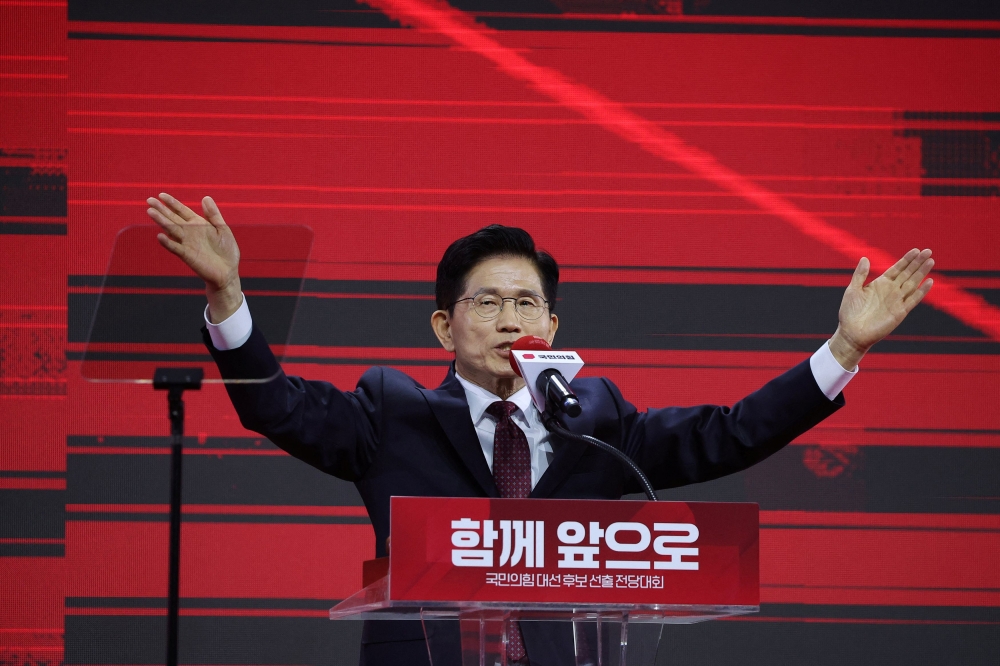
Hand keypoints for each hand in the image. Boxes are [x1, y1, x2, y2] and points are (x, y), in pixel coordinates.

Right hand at [147, 193, 242, 322]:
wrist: (228, 272)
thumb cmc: (226, 251)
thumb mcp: (223, 229)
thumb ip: (213, 215)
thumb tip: (205, 197)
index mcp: (198, 224)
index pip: (182, 211)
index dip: (172, 203)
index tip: (161, 195)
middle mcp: (190, 232)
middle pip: (173, 218)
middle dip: (161, 209)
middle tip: (149, 200)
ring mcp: (187, 243)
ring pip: (171, 230)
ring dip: (161, 221)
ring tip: (151, 212)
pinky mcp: (187, 255)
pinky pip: (176, 248)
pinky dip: (168, 243)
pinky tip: (160, 236)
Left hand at [829, 248, 933, 369]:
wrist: (852, 333)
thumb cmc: (850, 312)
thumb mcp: (853, 290)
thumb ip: (860, 274)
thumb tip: (865, 258)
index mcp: (880, 284)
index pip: (897, 269)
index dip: (906, 260)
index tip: (916, 250)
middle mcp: (891, 290)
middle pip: (908, 273)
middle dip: (917, 262)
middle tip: (928, 251)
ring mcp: (897, 300)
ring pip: (913, 283)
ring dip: (922, 273)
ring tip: (931, 261)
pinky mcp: (900, 312)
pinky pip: (913, 299)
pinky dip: (922, 291)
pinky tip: (929, 281)